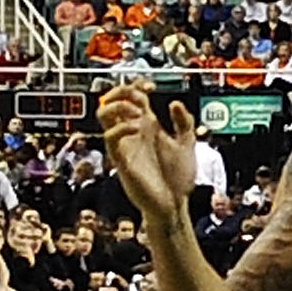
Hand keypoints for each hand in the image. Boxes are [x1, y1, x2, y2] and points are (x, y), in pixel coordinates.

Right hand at [101, 83, 198, 225]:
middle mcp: (134, 133)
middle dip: (121, 90)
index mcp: (148, 127)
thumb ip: (184, 122)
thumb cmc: (178, 179)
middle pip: (111, 101)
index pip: (131, 98)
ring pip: (103, 116)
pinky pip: (110, 138)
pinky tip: (138, 128)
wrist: (174, 205)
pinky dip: (122, 127)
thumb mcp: (187, 144)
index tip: (151, 85)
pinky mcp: (122, 160)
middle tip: (138, 94)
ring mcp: (126, 145)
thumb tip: (173, 102)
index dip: (136, 85)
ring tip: (135, 110)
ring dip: (116, 105)